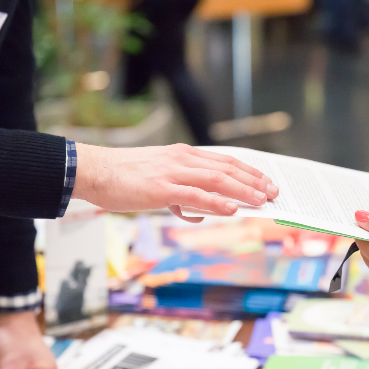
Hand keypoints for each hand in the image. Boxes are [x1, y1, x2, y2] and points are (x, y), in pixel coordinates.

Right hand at [73, 144, 278, 221]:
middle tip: (273, 192)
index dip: (248, 170)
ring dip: (243, 190)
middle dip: (254, 180)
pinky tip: (232, 209)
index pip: (223, 160)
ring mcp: (173, 172)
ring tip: (262, 200)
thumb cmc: (123, 177)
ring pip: (217, 179)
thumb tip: (195, 213)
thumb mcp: (157, 181)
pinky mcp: (162, 188)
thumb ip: (179, 195)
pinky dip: (216, 202)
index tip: (265, 180)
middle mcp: (182, 159)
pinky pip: (195, 195)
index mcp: (182, 155)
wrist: (94, 171)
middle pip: (227, 168)